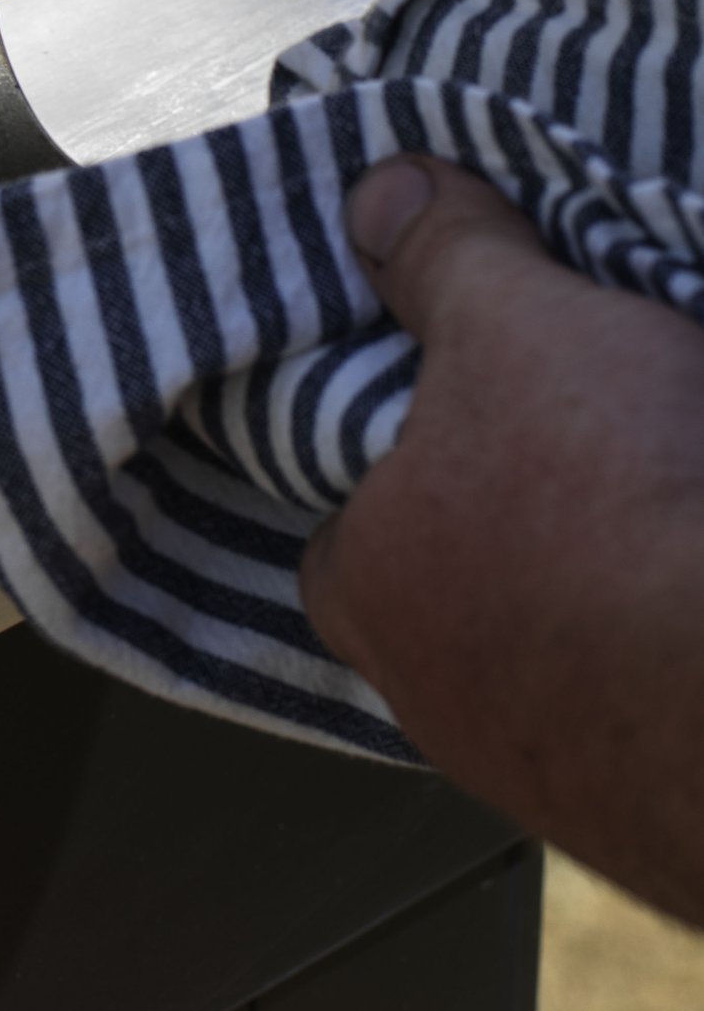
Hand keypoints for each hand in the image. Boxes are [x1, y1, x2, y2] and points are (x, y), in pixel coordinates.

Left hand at [301, 155, 703, 924]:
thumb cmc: (621, 499)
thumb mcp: (522, 325)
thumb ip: (446, 258)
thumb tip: (382, 195)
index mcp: (368, 587)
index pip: (343, 522)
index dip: (398, 460)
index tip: (465, 416)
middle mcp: (439, 702)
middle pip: (456, 591)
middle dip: (516, 533)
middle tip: (590, 463)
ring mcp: (555, 776)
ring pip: (558, 659)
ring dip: (607, 596)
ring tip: (666, 508)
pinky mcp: (660, 815)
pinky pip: (640, 711)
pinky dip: (667, 642)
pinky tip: (692, 578)